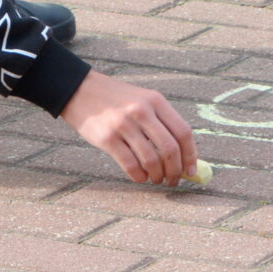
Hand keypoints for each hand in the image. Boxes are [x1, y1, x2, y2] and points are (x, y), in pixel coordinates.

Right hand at [60, 69, 198, 186]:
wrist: (80, 91)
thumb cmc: (117, 101)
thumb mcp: (143, 101)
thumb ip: (162, 124)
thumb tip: (183, 159)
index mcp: (156, 101)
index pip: (183, 132)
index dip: (191, 155)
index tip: (191, 171)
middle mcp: (142, 111)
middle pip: (170, 149)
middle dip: (176, 171)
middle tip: (174, 180)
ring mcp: (124, 125)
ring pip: (151, 160)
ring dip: (157, 176)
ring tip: (156, 179)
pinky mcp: (107, 139)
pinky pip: (131, 166)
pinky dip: (140, 177)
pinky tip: (140, 177)